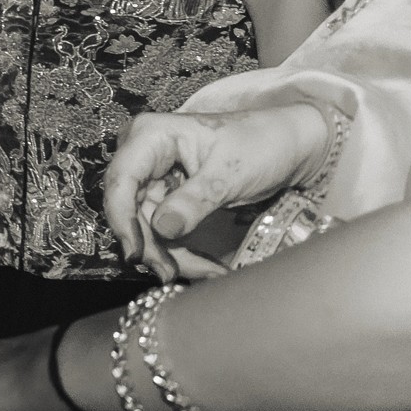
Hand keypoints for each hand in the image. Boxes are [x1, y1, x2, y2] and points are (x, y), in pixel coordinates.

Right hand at [103, 103, 333, 280]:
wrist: (289, 145)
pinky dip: (183, 250)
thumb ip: (194, 200)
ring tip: (207, 273)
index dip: (122, 219)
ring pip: (147, 225)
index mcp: (150, 135)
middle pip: (130, 208)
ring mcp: (154, 176)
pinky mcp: (167, 195)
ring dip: (171, 254)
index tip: (136, 254)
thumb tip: (162, 229)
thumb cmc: (262, 144)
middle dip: (152, 245)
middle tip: (173, 274)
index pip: (121, 180)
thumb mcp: (230, 173)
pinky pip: (165, 229)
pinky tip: (208, 267)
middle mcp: (143, 154)